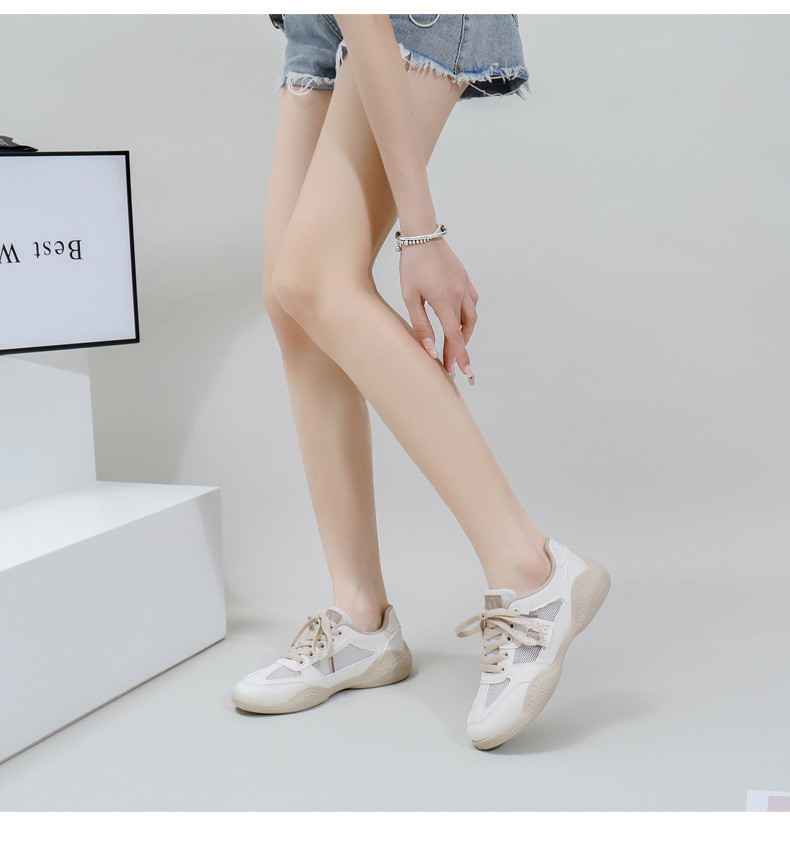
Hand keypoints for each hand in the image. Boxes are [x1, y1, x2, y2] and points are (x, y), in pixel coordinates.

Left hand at [399, 236, 478, 381]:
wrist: (422, 235)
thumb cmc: (411, 266)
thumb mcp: (410, 297)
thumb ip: (421, 326)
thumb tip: (431, 351)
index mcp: (444, 301)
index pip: (455, 337)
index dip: (460, 358)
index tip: (465, 374)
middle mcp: (460, 295)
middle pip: (464, 331)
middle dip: (459, 350)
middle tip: (452, 366)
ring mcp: (465, 287)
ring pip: (471, 318)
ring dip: (464, 334)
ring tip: (454, 345)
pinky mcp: (466, 280)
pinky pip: (472, 304)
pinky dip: (467, 317)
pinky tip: (458, 321)